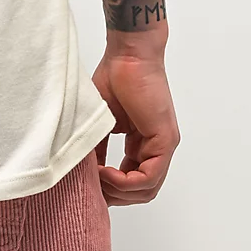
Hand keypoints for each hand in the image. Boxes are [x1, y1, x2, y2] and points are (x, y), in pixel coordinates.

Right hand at [91, 33, 179, 205]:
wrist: (127, 54)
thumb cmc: (113, 79)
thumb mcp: (99, 127)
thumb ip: (97, 155)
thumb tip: (85, 180)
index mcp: (143, 146)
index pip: (132, 185)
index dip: (110, 191)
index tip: (88, 183)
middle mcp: (156, 149)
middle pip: (141, 194)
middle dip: (114, 196)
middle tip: (92, 186)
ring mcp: (164, 146)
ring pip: (146, 191)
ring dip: (118, 191)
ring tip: (98, 176)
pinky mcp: (165, 141)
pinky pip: (147, 178)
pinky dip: (124, 182)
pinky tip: (106, 172)